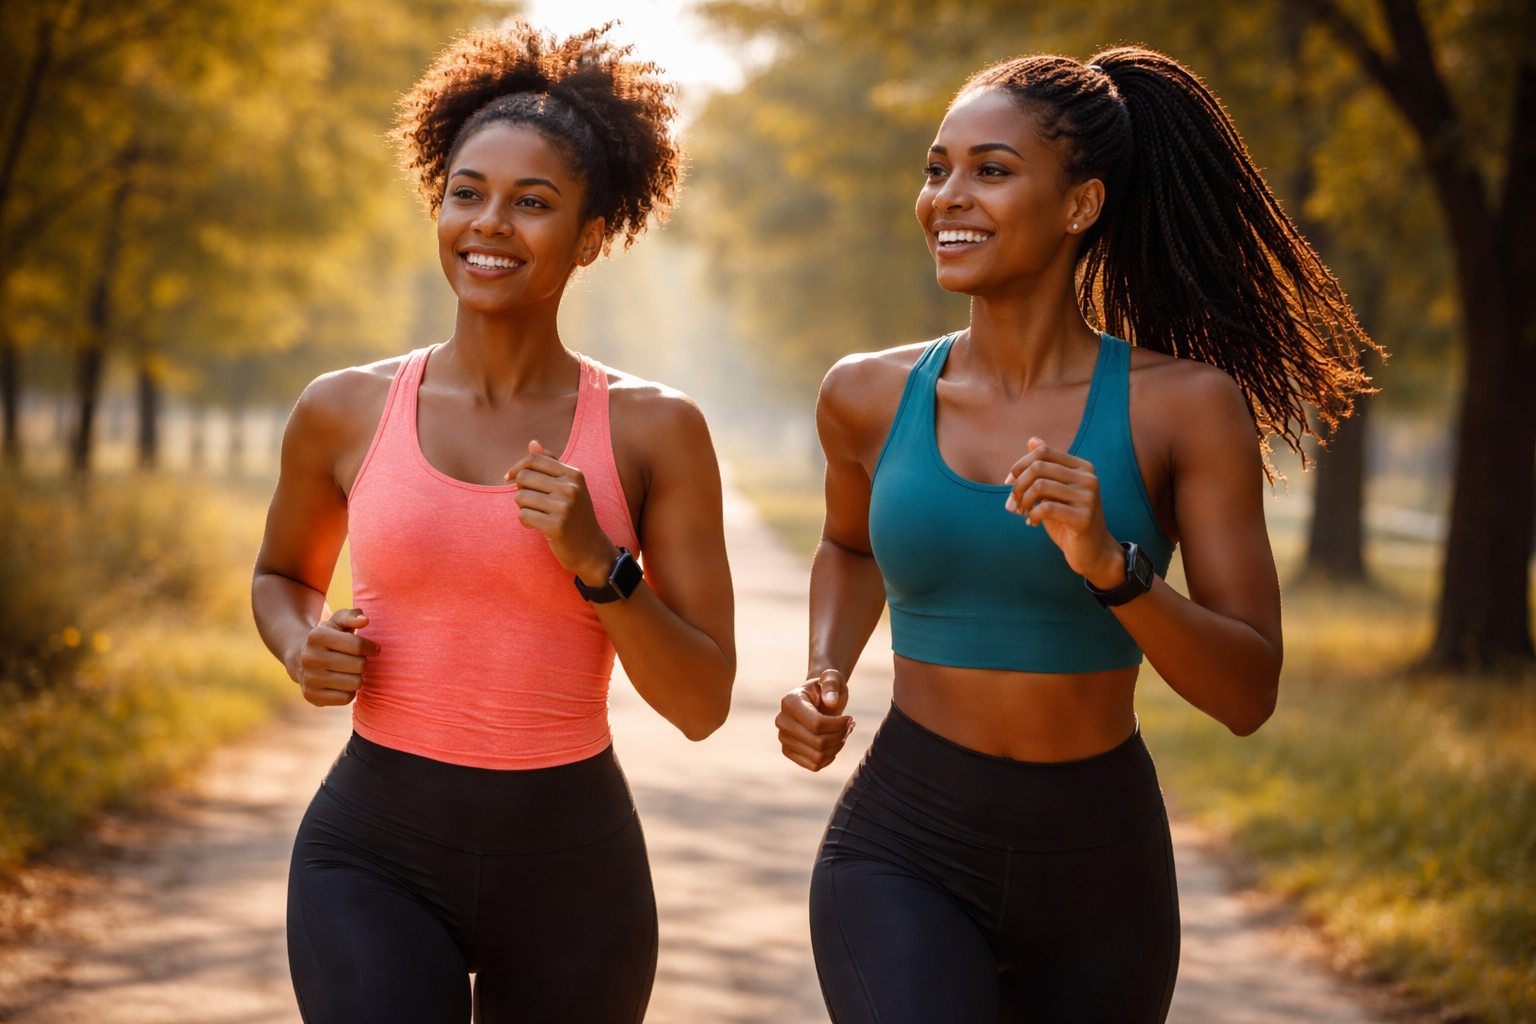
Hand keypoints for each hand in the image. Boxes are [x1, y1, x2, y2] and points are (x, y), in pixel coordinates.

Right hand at [293, 608, 377, 706]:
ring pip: (355, 683)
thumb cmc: (328, 637)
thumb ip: (352, 616)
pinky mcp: (312, 697)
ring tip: (350, 671)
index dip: (370, 647)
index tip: (372, 648)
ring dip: (358, 677)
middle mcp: (309, 658)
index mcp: (316, 636)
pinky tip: (342, 683)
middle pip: (359, 665)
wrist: (300, 659)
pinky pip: (347, 698)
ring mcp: (309, 679)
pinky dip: (350, 691)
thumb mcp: (338, 622)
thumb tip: (364, 620)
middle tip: (356, 660)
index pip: (358, 645)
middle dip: (363, 662)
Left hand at [505, 440, 619, 585]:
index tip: (509, 479)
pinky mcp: (557, 526)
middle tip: (532, 504)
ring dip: (523, 508)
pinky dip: (525, 522)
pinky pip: (523, 516)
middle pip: (524, 477)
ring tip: (538, 516)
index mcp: (574, 474)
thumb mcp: (570, 487)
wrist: (592, 550)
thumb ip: (551, 464)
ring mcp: (565, 507)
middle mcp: (571, 488)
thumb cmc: (576, 517)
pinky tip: (538, 527)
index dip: (516, 467)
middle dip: (521, 491)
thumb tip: (532, 443)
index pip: (534, 459)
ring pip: (521, 497)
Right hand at [776, 669, 854, 771]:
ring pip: (817, 756)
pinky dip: (829, 758)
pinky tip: (834, 745)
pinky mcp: (788, 751)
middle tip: (849, 727)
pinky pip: (813, 765)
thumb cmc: (827, 687)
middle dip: (839, 736)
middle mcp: (782, 721)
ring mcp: (783, 738)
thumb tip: (830, 701)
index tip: (850, 718)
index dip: (838, 725)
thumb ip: (831, 683)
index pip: (817, 724)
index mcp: (790, 702)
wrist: (818, 698)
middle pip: (817, 742)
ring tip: (844, 735)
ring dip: (836, 748)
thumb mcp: (833, 678)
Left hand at [1004, 437, 1125, 589]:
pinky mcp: (1084, 517)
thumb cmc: (1068, 520)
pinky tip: (1033, 522)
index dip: (1020, 465)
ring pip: (1040, 486)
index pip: (1043, 452)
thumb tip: (1032, 440)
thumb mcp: (1055, 491)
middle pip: (1038, 467)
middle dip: (1018, 485)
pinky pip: (1046, 507)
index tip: (1009, 483)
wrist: (1092, 551)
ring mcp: (1089, 497)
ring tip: (1023, 512)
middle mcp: (1088, 478)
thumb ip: (1046, 467)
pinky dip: (1033, 514)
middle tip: (1013, 503)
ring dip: (1023, 501)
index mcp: (1082, 467)